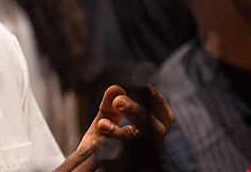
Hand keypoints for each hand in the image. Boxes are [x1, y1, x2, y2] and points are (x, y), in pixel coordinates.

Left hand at [58, 85, 172, 171]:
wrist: (87, 170)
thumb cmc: (99, 148)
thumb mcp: (103, 124)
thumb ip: (108, 107)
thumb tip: (115, 89)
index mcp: (147, 135)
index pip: (163, 119)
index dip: (159, 104)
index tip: (147, 88)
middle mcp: (149, 149)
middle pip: (156, 129)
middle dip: (138, 112)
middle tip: (119, 101)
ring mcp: (141, 163)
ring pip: (140, 147)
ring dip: (120, 133)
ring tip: (102, 124)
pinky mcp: (129, 170)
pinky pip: (124, 163)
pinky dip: (109, 152)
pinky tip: (97, 145)